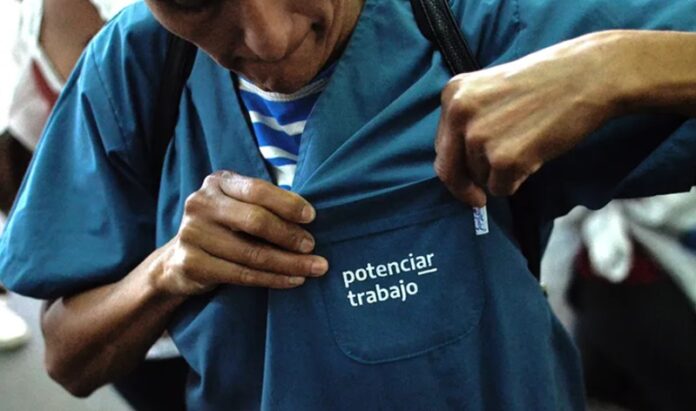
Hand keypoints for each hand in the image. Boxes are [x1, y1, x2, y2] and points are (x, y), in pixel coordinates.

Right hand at [155, 171, 327, 294]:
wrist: (178, 260)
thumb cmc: (223, 228)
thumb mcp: (238, 206)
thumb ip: (263, 205)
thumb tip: (308, 217)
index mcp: (218, 183)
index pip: (257, 190)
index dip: (287, 204)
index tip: (311, 217)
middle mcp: (201, 204)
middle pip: (255, 221)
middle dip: (289, 235)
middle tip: (312, 246)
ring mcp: (192, 233)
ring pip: (252, 253)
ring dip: (288, 263)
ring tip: (313, 268)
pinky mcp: (191, 263)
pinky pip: (241, 275)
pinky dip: (272, 279)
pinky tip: (293, 280)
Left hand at [434, 32, 625, 206]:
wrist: (590, 76)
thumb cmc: (547, 82)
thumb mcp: (491, 89)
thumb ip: (470, 119)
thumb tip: (459, 162)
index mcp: (453, 94)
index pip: (442, 146)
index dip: (455, 166)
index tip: (465, 180)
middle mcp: (459, 114)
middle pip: (449, 170)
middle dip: (464, 188)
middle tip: (477, 199)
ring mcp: (480, 137)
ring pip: (479, 180)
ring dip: (500, 175)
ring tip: (527, 145)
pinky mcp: (504, 159)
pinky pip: (500, 189)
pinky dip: (517, 182)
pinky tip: (535, 156)